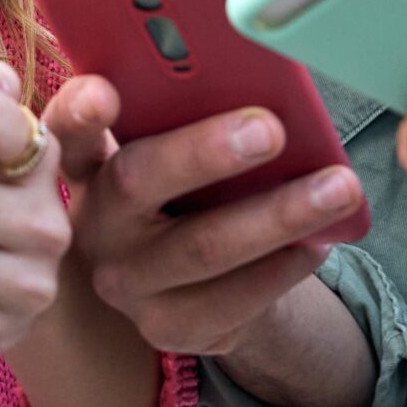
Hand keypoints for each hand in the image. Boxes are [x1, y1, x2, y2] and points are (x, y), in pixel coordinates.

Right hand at [36, 73, 363, 357]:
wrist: (198, 281)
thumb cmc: (192, 191)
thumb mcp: (176, 149)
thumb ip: (187, 115)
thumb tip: (254, 78)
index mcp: (89, 161)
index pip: (68, 128)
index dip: (80, 109)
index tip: (106, 91)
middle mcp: (95, 222)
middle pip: (139, 178)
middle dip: (206, 152)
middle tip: (271, 129)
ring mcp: (125, 282)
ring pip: (202, 246)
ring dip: (278, 214)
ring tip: (338, 187)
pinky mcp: (166, 328)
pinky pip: (233, 299)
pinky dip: (285, 266)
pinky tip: (322, 241)